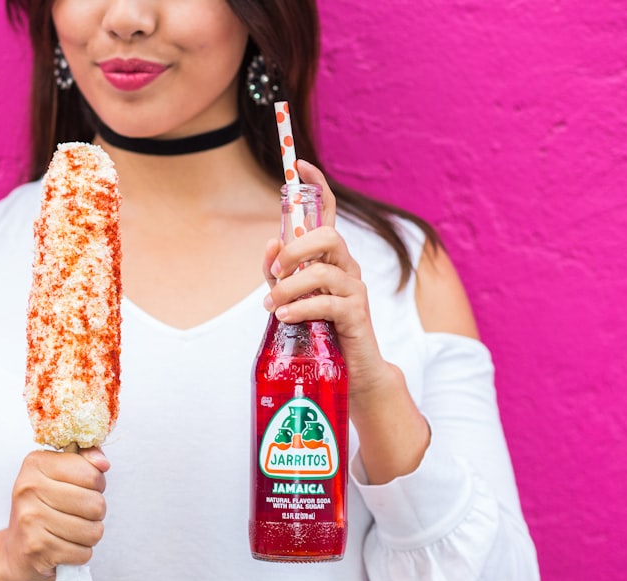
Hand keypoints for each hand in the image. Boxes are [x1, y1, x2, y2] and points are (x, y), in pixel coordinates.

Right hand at [0, 447, 109, 580]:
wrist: (16, 549)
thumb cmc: (44, 506)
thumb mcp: (61, 474)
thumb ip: (86, 460)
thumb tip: (103, 463)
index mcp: (35, 464)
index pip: (91, 474)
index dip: (98, 483)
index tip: (85, 487)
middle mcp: (29, 489)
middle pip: (95, 504)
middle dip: (96, 512)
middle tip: (80, 513)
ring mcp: (30, 520)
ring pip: (93, 531)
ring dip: (90, 534)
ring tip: (73, 530)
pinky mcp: (37, 549)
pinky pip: (83, 553)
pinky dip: (80, 553)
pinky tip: (65, 546)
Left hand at [261, 160, 392, 396]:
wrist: (351, 369)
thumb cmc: (319, 329)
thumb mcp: (292, 296)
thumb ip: (279, 270)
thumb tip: (271, 243)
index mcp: (331, 257)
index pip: (329, 212)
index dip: (317, 186)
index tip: (302, 165)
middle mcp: (346, 266)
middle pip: (327, 236)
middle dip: (295, 250)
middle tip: (277, 273)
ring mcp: (354, 289)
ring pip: (322, 272)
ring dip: (289, 288)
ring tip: (273, 307)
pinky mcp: (356, 314)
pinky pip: (326, 303)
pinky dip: (300, 308)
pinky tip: (286, 317)